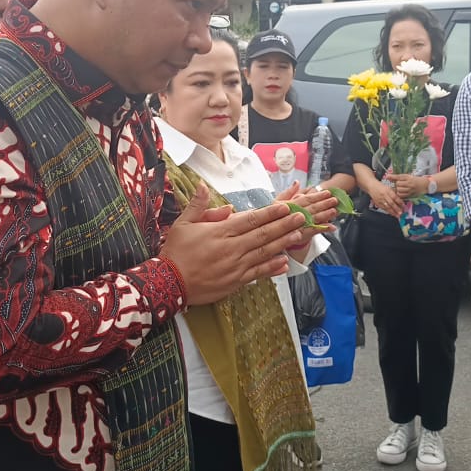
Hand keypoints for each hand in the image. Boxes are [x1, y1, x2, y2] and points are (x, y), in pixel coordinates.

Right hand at [162, 183, 307, 304]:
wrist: (169, 284)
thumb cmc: (176, 252)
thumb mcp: (182, 224)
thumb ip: (198, 205)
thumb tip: (204, 186)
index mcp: (220, 232)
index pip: (251, 219)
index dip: (270, 213)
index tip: (285, 206)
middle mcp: (232, 248)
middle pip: (263, 235)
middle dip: (284, 225)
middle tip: (301, 217)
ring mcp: (236, 266)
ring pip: (264, 253)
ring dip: (283, 243)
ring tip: (299, 235)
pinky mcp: (236, 282)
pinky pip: (258, 273)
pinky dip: (272, 268)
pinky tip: (285, 262)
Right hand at [275, 184, 339, 230]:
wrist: (270, 235)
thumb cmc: (275, 217)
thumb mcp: (277, 203)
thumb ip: (289, 192)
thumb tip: (297, 182)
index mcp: (288, 205)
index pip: (305, 200)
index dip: (317, 196)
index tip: (327, 193)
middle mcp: (292, 215)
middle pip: (311, 208)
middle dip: (324, 204)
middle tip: (334, 200)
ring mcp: (297, 226)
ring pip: (313, 219)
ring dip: (325, 215)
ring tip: (334, 211)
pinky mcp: (300, 236)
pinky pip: (314, 232)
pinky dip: (323, 229)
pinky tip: (332, 227)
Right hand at [365, 179, 402, 214]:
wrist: (371, 186)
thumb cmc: (381, 187)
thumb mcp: (388, 188)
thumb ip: (394, 194)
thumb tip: (400, 201)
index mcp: (387, 190)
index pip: (395, 197)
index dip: (399, 202)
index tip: (403, 206)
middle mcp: (384, 195)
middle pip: (391, 203)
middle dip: (396, 209)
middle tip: (401, 213)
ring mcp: (380, 200)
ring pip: (387, 207)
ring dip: (393, 212)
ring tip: (397, 215)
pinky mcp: (377, 203)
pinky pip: (383, 208)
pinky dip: (388, 212)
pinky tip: (392, 214)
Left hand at [384, 173, 427, 199]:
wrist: (424, 185)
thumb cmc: (414, 179)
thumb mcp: (407, 176)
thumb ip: (397, 177)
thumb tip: (387, 176)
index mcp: (408, 177)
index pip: (398, 177)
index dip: (392, 177)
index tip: (387, 177)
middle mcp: (409, 184)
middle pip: (398, 184)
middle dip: (396, 184)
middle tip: (397, 184)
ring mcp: (410, 190)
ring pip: (399, 191)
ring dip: (397, 190)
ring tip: (399, 188)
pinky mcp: (410, 195)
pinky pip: (401, 196)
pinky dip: (399, 194)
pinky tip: (400, 192)